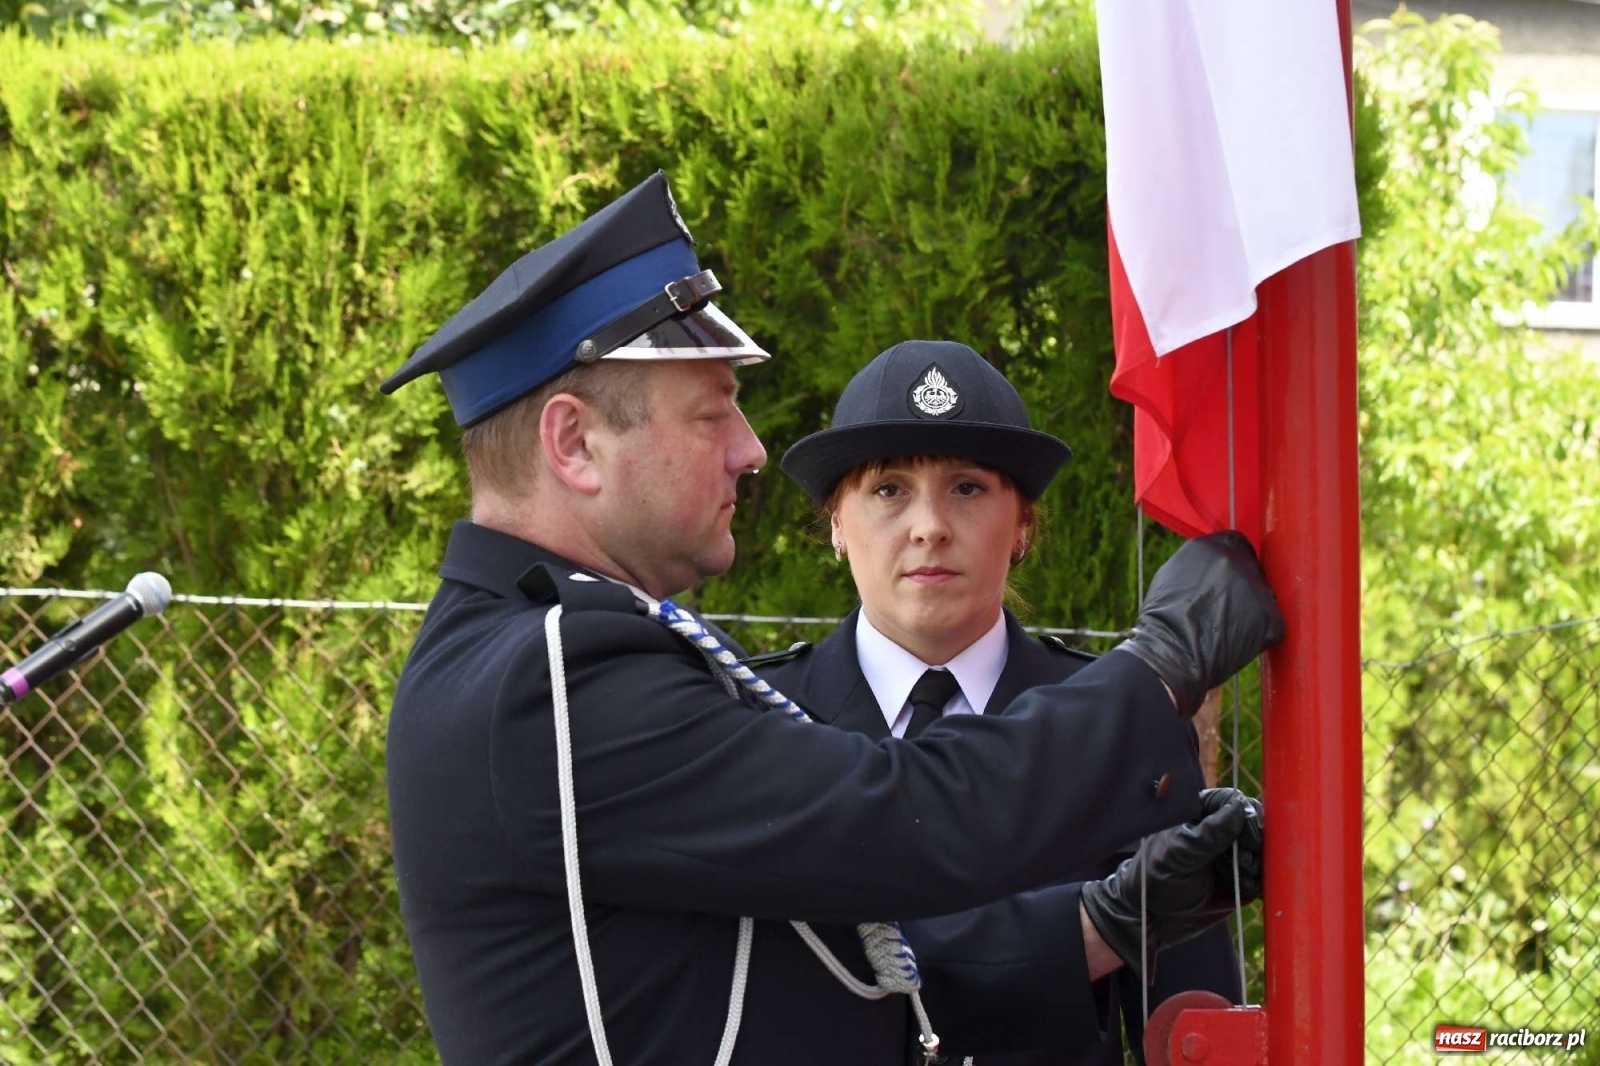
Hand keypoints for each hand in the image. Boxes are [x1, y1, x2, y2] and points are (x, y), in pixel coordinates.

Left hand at [1079, 788, 1264, 982]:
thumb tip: (1238, 807)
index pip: (1233, 801)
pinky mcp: (1242, 880)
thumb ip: (1207, 834)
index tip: (1245, 838)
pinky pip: (1265, 875)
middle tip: (1240, 863)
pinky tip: (1246, 890)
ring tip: (1239, 879)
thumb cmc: (1155, 879)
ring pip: (1265, 850)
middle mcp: (1220, 832)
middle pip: (1255, 823)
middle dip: (1255, 843)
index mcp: (1199, 815)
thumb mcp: (1177, 855)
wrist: (1153, 920)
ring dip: (1259, 864)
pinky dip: (1262, 882)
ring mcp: (1233, 856)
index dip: (1246, 815)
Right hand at [1116, 531, 1284, 717]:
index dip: (1235, 562)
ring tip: (1226, 628)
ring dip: (1251, 610)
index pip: (1236, 544)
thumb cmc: (1164, 620)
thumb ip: (1201, 564)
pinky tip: (1236, 641)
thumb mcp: (1173, 574)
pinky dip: (1259, 634)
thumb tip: (1217, 567)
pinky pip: (1271, 623)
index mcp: (1211, 547)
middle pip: (1252, 569)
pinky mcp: (1270, 616)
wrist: (1170, 653)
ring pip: (1262, 596)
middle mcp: (1236, 561)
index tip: (1230, 579)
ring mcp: (1255, 587)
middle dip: (1243, 588)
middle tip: (1225, 610)